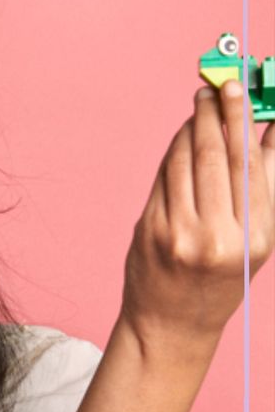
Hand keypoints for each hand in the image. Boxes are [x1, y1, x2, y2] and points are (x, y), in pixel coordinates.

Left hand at [120, 80, 274, 349]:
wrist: (171, 324)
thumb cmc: (220, 281)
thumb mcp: (257, 242)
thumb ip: (265, 187)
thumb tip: (272, 132)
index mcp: (256, 240)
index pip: (250, 167)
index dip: (243, 123)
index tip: (240, 92)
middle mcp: (217, 236)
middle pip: (215, 158)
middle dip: (216, 116)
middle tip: (217, 87)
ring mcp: (178, 233)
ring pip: (184, 163)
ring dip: (191, 128)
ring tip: (199, 106)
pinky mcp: (148, 230)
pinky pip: (163, 179)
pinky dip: (172, 152)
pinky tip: (181, 137)